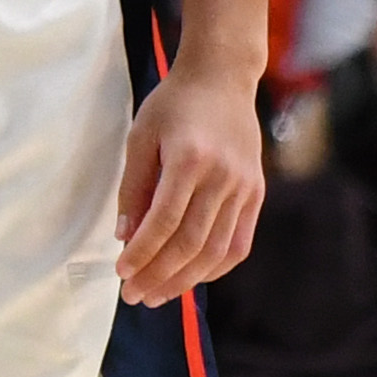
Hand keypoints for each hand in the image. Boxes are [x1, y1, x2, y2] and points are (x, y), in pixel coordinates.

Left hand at [116, 62, 264, 306]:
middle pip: (192, 242)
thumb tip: (124, 238)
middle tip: (134, 296)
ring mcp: (245, 187)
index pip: (165, 221)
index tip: (120, 274)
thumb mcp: (140, 138)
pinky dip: (214, 267)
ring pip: (217, 250)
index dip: (142, 253)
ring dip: (186, 279)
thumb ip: (133, 189)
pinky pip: (238, 243)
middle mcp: (224, 177)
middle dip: (160, 275)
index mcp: (191, 160)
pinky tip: (190, 278)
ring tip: (157, 295)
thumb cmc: (172, 106)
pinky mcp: (256, 194)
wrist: (222, 80)